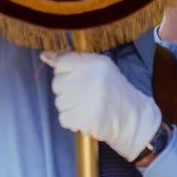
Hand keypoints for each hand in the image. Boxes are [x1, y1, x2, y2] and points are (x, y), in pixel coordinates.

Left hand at [39, 51, 162, 161]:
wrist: (132, 117)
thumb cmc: (114, 91)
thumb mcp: (99, 69)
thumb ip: (72, 61)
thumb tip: (44, 56)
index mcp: (95, 63)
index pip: (61, 63)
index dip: (66, 73)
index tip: (77, 79)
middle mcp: (91, 79)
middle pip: (57, 84)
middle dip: (67, 91)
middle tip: (84, 95)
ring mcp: (88, 99)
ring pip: (59, 102)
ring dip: (69, 107)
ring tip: (87, 106)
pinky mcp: (85, 118)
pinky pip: (64, 118)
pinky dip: (72, 120)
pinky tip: (86, 117)